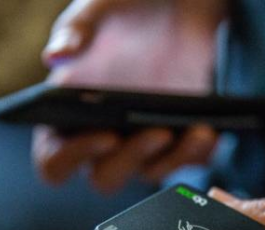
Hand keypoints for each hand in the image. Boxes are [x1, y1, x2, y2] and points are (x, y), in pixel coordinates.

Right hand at [32, 0, 225, 191]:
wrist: (173, 1)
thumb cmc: (125, 6)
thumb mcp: (97, 6)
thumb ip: (74, 27)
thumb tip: (55, 55)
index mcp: (65, 116)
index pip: (55, 160)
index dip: (73, 158)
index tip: (105, 134)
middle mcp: (102, 136)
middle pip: (105, 177)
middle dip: (130, 160)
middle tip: (155, 132)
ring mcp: (142, 141)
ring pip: (152, 172)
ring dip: (173, 158)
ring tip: (197, 130)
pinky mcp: (178, 137)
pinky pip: (189, 160)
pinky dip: (200, 151)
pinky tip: (209, 129)